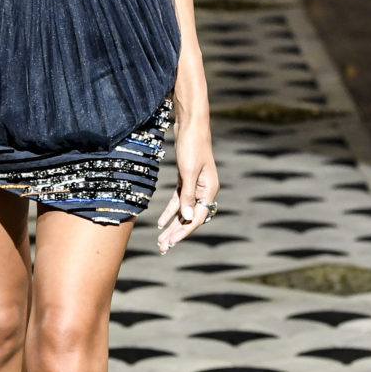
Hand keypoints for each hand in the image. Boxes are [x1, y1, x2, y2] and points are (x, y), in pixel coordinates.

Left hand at [157, 113, 218, 253]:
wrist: (190, 124)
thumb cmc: (192, 145)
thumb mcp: (188, 171)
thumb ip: (188, 195)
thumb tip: (188, 218)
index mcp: (209, 190)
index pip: (197, 217)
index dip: (183, 231)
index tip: (171, 243)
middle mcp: (204, 190)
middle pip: (190, 217)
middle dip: (176, 233)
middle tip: (163, 247)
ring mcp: (195, 185)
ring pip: (183, 210)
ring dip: (172, 225)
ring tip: (161, 240)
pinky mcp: (186, 179)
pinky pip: (178, 200)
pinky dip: (170, 211)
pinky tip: (161, 222)